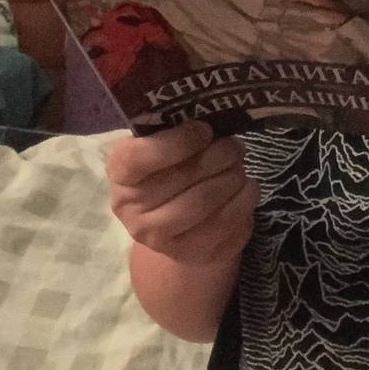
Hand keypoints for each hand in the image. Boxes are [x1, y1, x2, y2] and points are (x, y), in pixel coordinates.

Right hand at [106, 121, 258, 264]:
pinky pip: (225, 223)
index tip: (205, 129)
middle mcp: (131, 209)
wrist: (181, 222)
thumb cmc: (175, 168)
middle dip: (219, 156)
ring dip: (232, 177)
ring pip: (204, 201)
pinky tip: (247, 187)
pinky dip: (244, 199)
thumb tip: (215, 115)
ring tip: (239, 166)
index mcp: (121, 174)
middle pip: (182, 178)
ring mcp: (157, 237)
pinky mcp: (188, 253)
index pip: (137, 158)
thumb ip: (181, 129)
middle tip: (234, 146)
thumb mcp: (169, 144)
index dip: (176, 142)